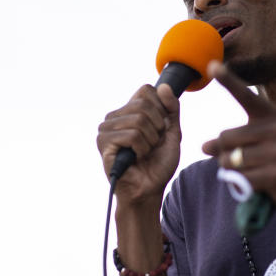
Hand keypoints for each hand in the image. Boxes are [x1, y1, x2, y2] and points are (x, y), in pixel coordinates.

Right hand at [97, 83, 181, 205]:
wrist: (150, 189)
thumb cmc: (159, 163)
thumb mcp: (172, 132)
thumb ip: (171, 109)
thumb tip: (163, 86)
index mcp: (129, 111)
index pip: (146, 90)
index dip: (161, 110)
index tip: (160, 130)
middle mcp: (115, 117)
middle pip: (144, 105)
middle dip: (157, 128)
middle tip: (152, 145)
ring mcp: (106, 129)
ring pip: (139, 120)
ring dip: (150, 141)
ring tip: (144, 152)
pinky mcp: (103, 143)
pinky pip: (132, 135)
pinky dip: (142, 148)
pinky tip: (136, 157)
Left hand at [201, 62, 275, 233]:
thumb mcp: (268, 149)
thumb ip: (239, 143)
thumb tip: (204, 146)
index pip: (247, 97)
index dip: (228, 80)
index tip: (212, 64)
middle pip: (226, 137)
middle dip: (223, 156)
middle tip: (239, 167)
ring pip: (231, 161)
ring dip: (233, 174)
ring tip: (253, 178)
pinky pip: (242, 180)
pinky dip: (242, 188)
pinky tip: (259, 189)